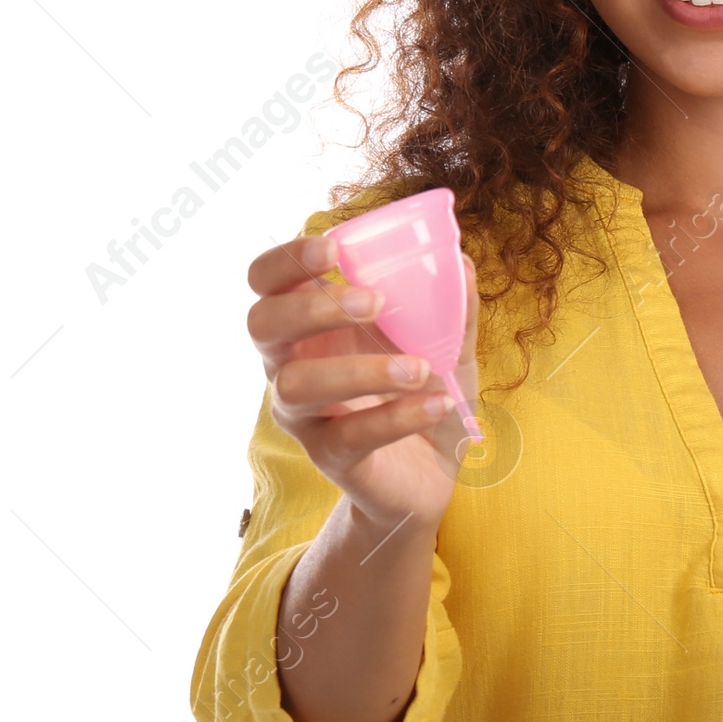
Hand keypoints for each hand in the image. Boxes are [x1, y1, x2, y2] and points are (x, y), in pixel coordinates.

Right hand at [245, 230, 481, 535]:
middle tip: (374, 302)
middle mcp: (294, 363)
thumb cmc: (426, 392)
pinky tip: (438, 404)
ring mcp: (305, 413)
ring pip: (296, 384)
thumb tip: (459, 260)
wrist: (434, 473)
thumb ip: (453, 306)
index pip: (268, 281)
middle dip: (312, 306)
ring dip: (359, 370)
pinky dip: (396, 417)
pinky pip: (348, 435)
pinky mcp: (329, 456)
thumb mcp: (449, 344)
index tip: (332, 249)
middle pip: (263, 324)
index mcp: (314, 323)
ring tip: (420, 368)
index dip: (286, 259)